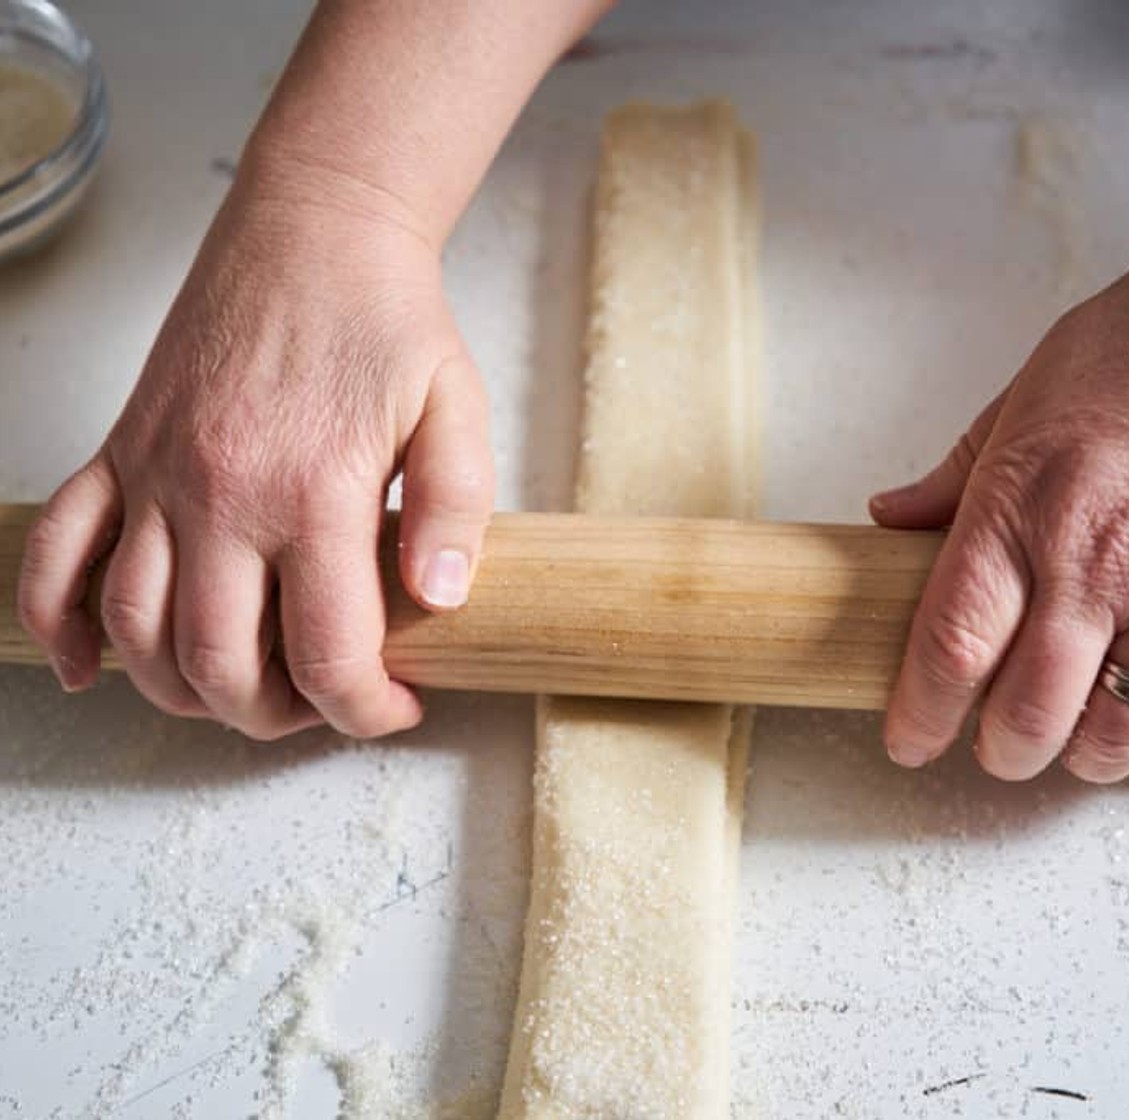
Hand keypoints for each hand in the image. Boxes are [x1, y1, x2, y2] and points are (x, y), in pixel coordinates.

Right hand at [18, 177, 493, 738]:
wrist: (314, 228)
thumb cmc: (388, 320)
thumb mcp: (456, 410)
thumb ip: (456, 510)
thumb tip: (442, 600)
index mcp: (313, 492)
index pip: (327, 656)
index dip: (364, 710)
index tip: (392, 708)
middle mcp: (220, 495)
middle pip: (215, 664)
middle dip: (271, 715)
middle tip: (319, 706)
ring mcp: (156, 475)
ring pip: (132, 627)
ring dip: (178, 687)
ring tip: (239, 689)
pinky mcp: (119, 453)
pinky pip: (56, 554)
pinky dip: (57, 623)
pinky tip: (87, 665)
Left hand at [872, 183, 1128, 781]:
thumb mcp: (1032, 386)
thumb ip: (961, 471)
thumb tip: (890, 518)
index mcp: (1024, 506)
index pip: (949, 645)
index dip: (919, 712)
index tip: (908, 740)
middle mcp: (1098, 562)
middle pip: (1027, 713)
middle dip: (1003, 752)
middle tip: (998, 747)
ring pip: (1123, 732)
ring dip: (1093, 758)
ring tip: (1082, 743)